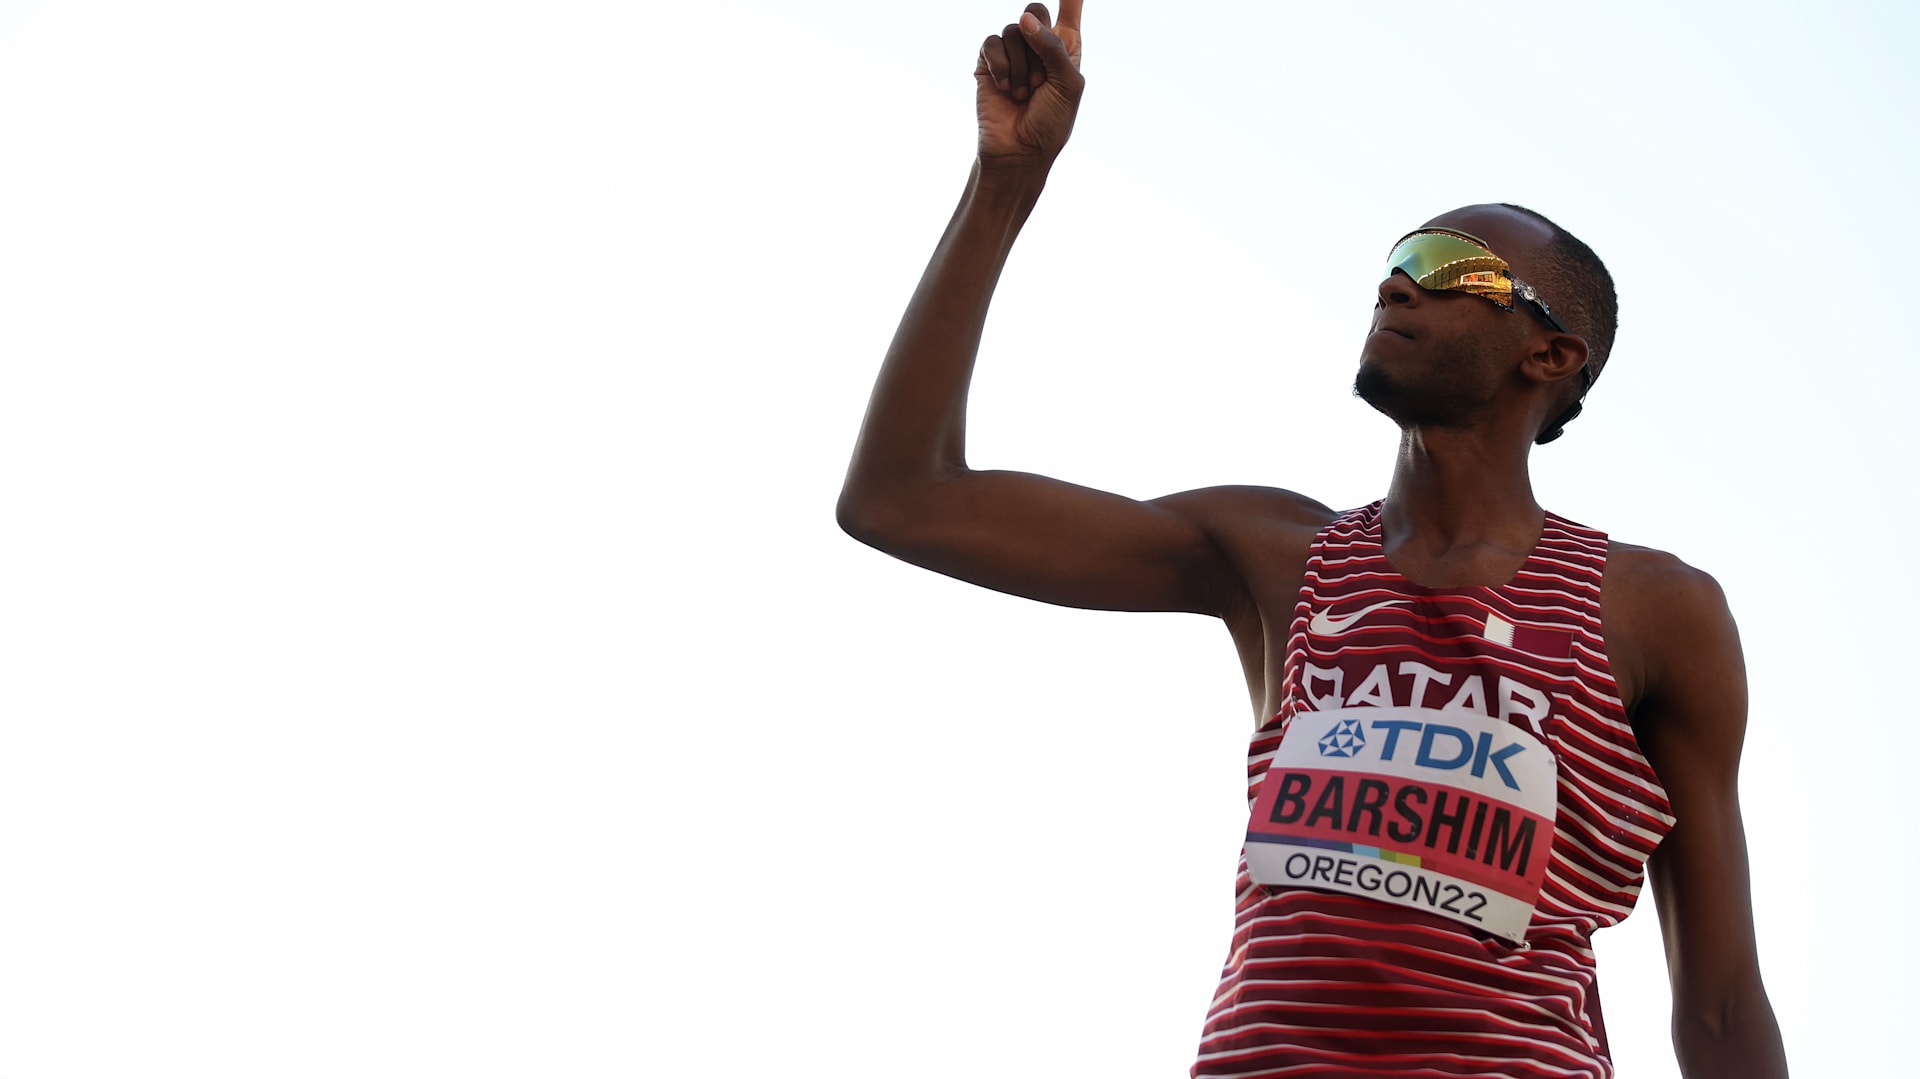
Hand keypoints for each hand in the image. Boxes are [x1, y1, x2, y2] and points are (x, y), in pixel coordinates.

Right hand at [974, 2, 1084, 170]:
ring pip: (1013, 30)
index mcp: (1067, 48)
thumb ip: (1052, 47)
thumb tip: (1024, 18)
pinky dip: (1001, 66)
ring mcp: (1012, 54)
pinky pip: (992, 43)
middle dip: (1038, 40)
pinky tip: (1006, 88)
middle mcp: (1039, 46)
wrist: (1020, 152)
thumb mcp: (1068, 84)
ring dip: (1021, 65)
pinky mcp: (988, 63)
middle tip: (1041, 78)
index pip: (1070, 9)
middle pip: (1035, 10)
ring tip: (1025, 93)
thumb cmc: (1051, 122)